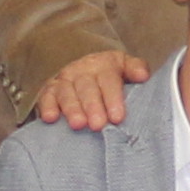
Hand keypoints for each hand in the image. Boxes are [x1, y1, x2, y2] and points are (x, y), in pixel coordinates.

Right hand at [33, 49, 153, 129]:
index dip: (113, 98)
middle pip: (87, 88)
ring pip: (67, 93)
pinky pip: (46, 97)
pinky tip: (50, 118)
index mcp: (103, 65)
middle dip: (92, 106)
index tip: (117, 117)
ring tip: (78, 125)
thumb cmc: (109, 76)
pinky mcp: (49, 90)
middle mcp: (82, 71)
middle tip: (98, 125)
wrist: (83, 69)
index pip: (108, 80)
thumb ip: (135, 69)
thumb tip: (143, 76)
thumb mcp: (123, 66)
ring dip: (72, 109)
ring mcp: (64, 80)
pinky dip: (47, 107)